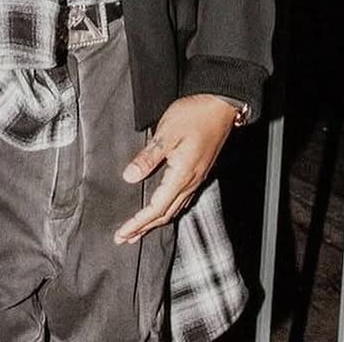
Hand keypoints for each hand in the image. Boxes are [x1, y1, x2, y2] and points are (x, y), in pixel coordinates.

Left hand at [113, 94, 236, 244]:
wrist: (221, 106)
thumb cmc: (196, 115)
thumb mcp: (167, 132)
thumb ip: (149, 157)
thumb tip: (130, 177)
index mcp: (182, 175)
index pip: (156, 209)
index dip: (138, 223)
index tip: (123, 233)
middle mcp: (190, 181)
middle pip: (165, 214)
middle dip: (144, 228)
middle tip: (125, 237)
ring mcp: (196, 177)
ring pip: (173, 208)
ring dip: (155, 221)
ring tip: (139, 229)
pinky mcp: (197, 170)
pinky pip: (180, 199)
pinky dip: (166, 208)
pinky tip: (161, 207)